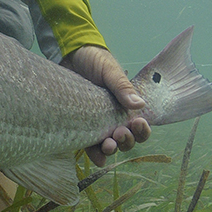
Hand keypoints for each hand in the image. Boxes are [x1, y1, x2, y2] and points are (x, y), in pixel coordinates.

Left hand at [62, 45, 150, 165]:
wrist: (69, 54)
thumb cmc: (94, 60)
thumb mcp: (110, 71)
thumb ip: (122, 87)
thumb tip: (140, 104)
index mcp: (125, 107)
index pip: (139, 127)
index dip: (142, 131)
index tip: (138, 123)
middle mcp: (112, 118)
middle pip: (126, 140)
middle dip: (126, 141)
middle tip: (120, 133)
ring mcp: (95, 123)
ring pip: (109, 145)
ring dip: (111, 149)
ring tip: (108, 145)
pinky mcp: (79, 125)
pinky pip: (88, 144)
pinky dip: (94, 153)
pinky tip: (97, 157)